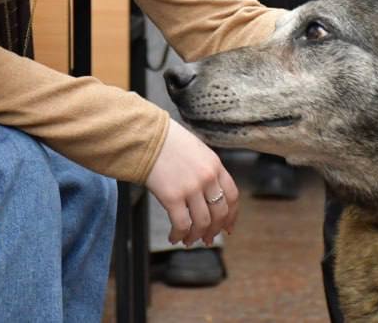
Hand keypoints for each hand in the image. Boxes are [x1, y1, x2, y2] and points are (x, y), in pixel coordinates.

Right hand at [145, 119, 239, 246]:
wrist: (146, 136)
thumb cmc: (167, 141)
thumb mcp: (196, 150)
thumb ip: (206, 170)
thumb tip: (208, 196)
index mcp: (215, 165)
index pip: (232, 197)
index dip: (231, 216)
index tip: (227, 228)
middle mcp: (207, 178)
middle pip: (219, 213)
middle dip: (214, 231)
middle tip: (208, 240)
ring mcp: (191, 187)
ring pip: (202, 223)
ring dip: (196, 236)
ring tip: (188, 240)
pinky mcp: (172, 196)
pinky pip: (182, 224)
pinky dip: (179, 235)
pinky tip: (174, 237)